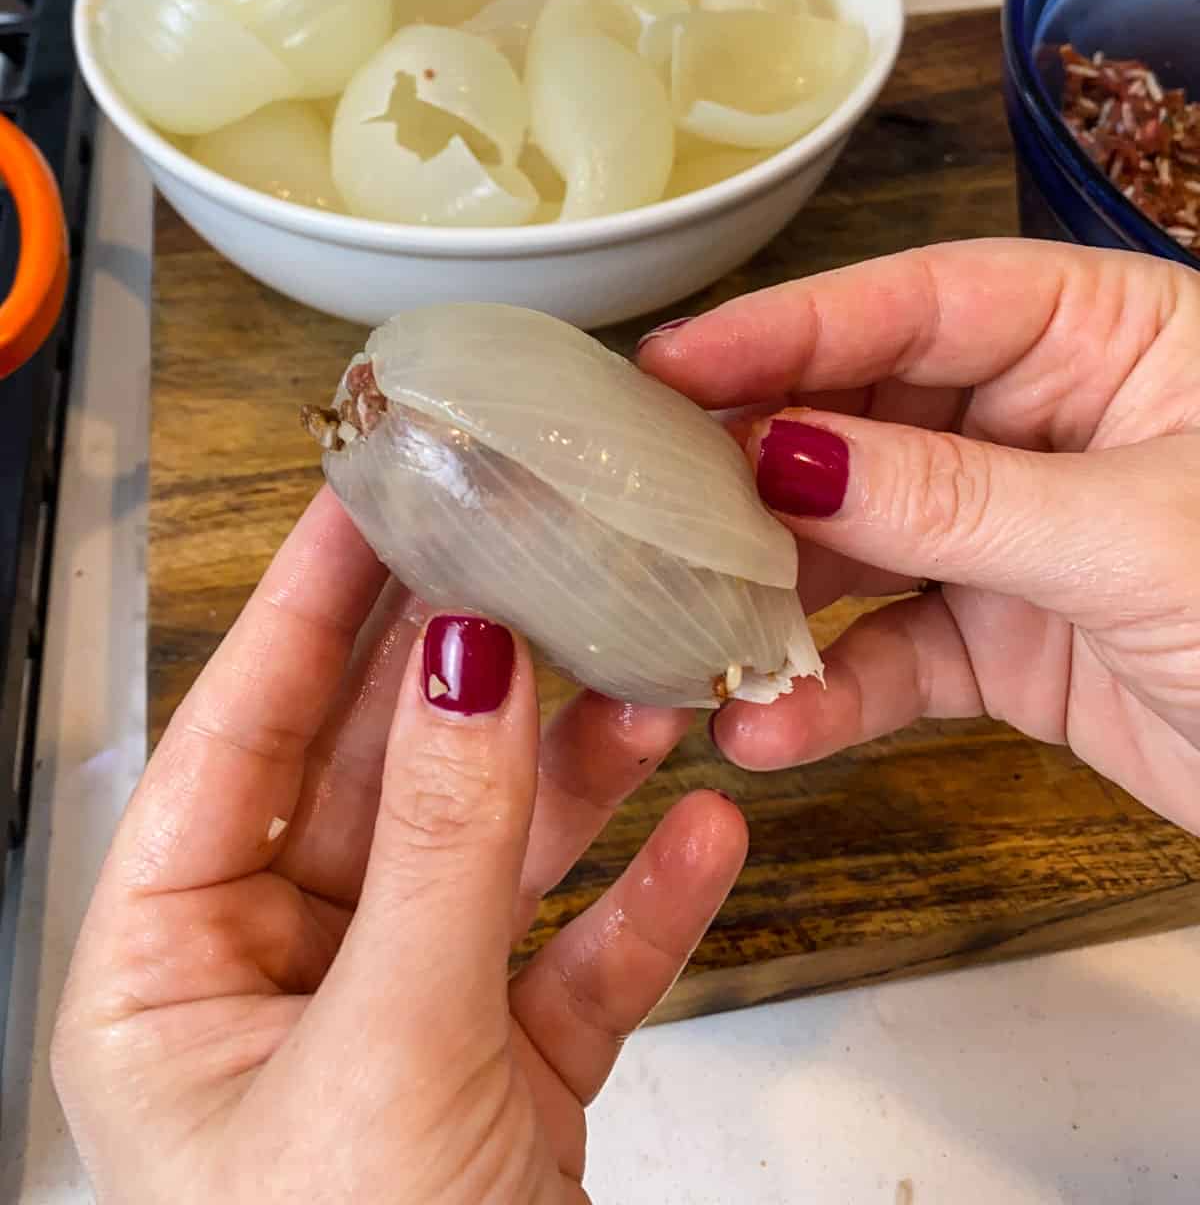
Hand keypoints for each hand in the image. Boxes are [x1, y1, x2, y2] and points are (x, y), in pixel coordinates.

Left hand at [52, 489, 745, 1203]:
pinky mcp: (502, 1080)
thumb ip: (441, 851)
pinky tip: (702, 831)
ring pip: (490, 855)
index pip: (241, 736)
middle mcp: (277, 986)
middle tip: (536, 558)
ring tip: (651, 683)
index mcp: (170, 973)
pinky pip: (574, 960)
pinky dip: (641, 900)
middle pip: (383, 777)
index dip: (311, 606)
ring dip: (575, 774)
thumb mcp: (387, 1057)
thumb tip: (468, 659)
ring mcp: (398, 1026)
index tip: (374, 497)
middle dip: (473, 677)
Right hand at [641, 239, 1199, 834]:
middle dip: (757, 464)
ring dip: (775, 592)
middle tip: (644, 494)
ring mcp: (1013, 534)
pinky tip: (767, 728)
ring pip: (861, 542)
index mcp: (1099, 334)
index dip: (788, 328)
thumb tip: (785, 452)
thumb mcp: (1130, 534)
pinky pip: (893, 653)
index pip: (917, 304)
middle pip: (864, 418)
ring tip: (683, 626)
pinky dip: (829, 692)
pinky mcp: (1003, 642)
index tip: (672, 360)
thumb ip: (952, 497)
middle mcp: (1042, 419)